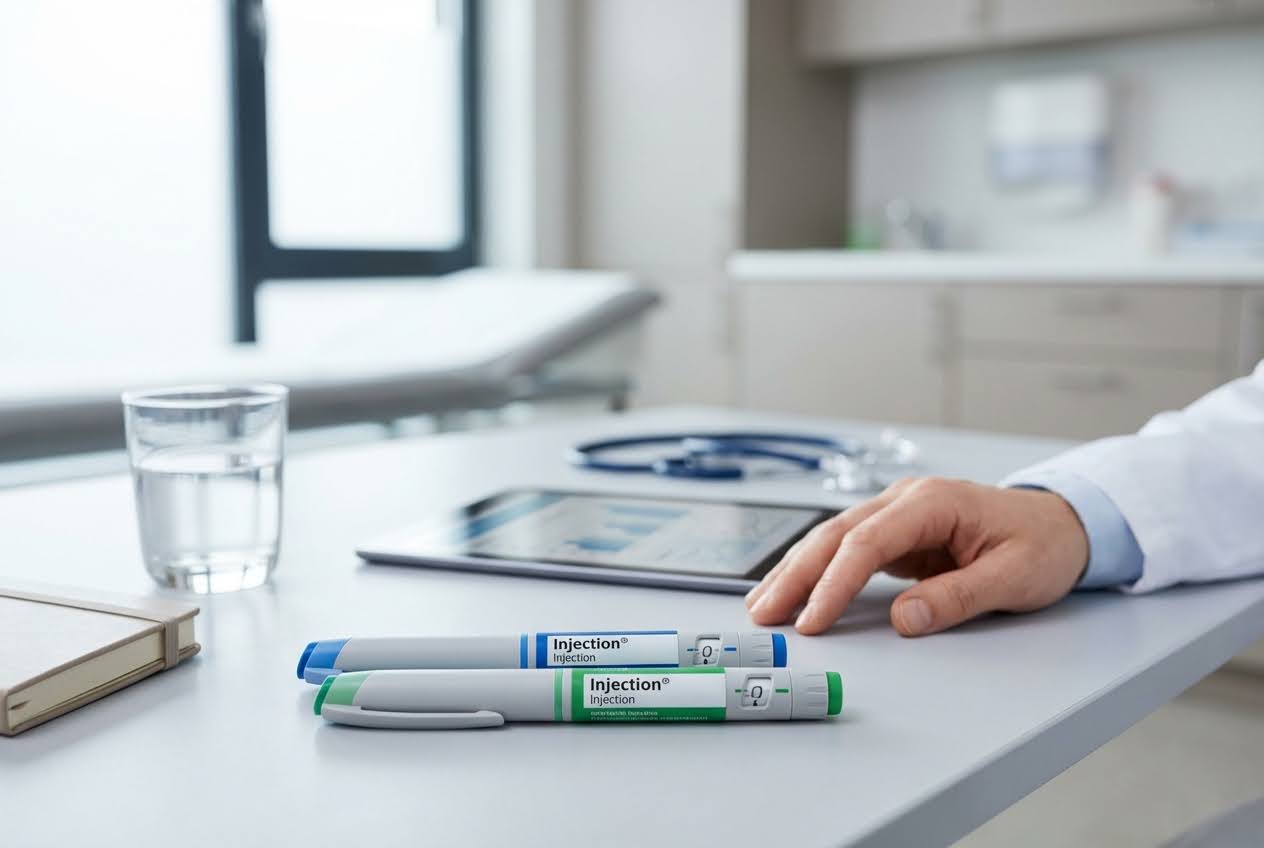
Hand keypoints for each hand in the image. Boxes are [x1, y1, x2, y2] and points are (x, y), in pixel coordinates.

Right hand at [745, 478, 1089, 636]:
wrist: (1061, 524)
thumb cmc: (1043, 545)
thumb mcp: (1014, 577)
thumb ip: (958, 597)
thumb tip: (904, 618)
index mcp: (932, 502)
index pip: (867, 542)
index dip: (834, 583)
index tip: (812, 618)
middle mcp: (905, 500)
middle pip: (835, 536)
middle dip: (796, 576)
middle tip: (765, 614)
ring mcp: (896, 514)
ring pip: (831, 539)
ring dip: (795, 571)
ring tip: (762, 604)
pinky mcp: (895, 533)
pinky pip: (844, 549)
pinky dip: (815, 570)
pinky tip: (792, 589)